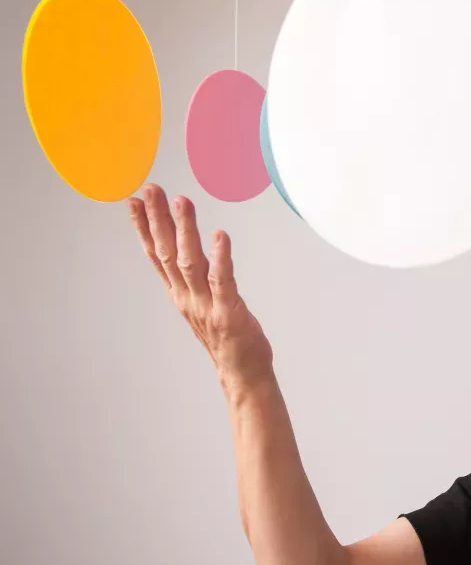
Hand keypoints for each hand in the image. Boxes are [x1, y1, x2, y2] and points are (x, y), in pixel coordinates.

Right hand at [128, 184, 273, 402]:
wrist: (242, 374)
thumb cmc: (226, 338)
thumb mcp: (202, 305)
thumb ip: (193, 280)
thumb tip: (187, 253)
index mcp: (180, 294)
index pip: (156, 256)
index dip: (144, 228)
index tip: (134, 201)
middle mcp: (187, 297)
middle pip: (166, 253)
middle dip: (158, 220)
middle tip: (151, 189)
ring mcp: (206, 305)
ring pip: (190, 262)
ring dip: (185, 231)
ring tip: (182, 202)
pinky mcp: (228, 312)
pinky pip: (222, 281)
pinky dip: (220, 257)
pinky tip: (219, 235)